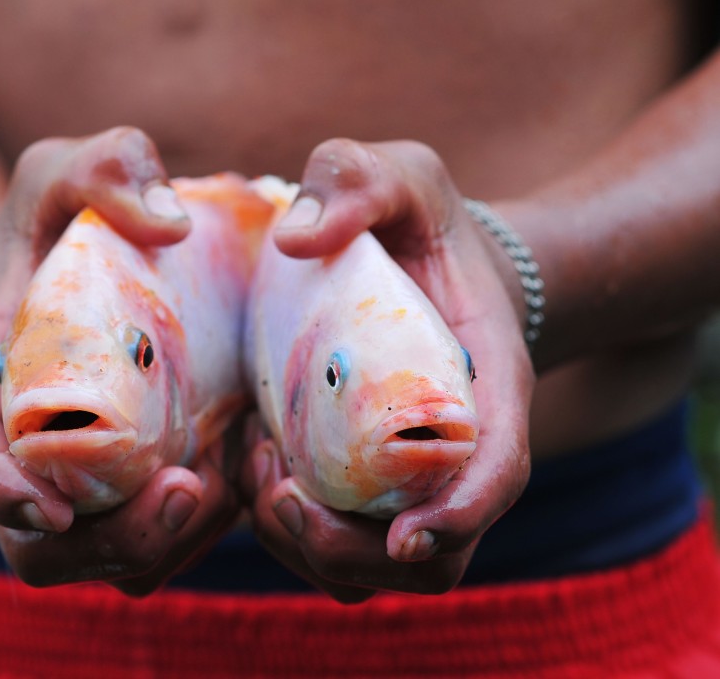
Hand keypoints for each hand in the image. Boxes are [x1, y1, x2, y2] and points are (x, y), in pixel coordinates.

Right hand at [0, 127, 240, 594]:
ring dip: (167, 542)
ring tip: (228, 483)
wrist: (47, 277)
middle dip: (112, 539)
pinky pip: (154, 547)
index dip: (0, 494)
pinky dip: (196, 532)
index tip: (49, 508)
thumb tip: (172, 221)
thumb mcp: (56, 173)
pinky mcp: (121, 493)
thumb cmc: (47, 228)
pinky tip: (242, 476)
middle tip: (189, 490)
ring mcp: (71, 484)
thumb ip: (100, 167)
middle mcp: (18, 455)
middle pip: (43, 546)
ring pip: (106, 561)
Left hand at [241, 139, 533, 597]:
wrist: (417, 264)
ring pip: (369, 568)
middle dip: (353, 551)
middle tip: (280, 495)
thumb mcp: (403, 178)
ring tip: (256, 467)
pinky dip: (280, 526)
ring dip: (305, 544)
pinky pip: (323, 544)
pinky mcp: (353, 485)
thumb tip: (294, 239)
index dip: (461, 516)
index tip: (404, 537)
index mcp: (488, 387)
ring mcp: (402, 479)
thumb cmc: (418, 227)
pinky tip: (248, 459)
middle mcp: (452, 452)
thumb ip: (359, 181)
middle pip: (431, 556)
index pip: (498, 472)